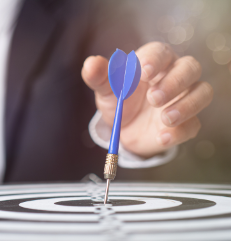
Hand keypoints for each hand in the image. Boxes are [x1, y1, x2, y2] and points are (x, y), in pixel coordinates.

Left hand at [82, 42, 212, 157]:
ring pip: (202, 92)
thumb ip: (100, 77)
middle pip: (190, 68)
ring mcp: (183, 100)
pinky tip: (162, 137)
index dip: (155, 59)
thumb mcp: (106, 90)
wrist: (125, 129)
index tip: (145, 71)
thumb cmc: (118, 101)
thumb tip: (90, 64)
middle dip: (174, 82)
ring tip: (164, 118)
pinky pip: (193, 124)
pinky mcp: (186, 123)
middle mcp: (173, 77)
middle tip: (153, 98)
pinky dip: (180, 131)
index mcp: (153, 63)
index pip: (161, 52)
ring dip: (186, 105)